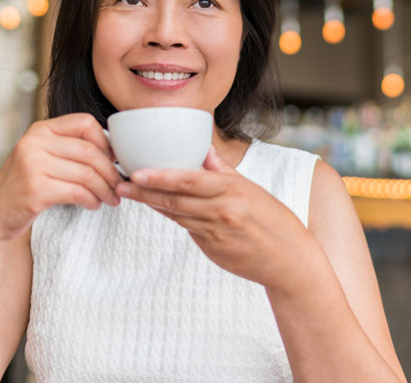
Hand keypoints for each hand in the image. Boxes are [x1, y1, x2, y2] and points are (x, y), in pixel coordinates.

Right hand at [0, 113, 122, 243]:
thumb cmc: (27, 185)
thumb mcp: (44, 156)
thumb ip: (70, 147)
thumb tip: (114, 149)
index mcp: (41, 129)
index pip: (86, 123)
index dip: (106, 142)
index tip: (114, 160)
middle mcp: (35, 142)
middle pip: (90, 151)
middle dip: (111, 171)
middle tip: (119, 186)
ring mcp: (33, 165)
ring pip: (87, 174)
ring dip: (105, 190)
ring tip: (110, 199)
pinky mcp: (35, 190)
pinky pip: (78, 192)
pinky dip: (92, 200)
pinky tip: (94, 205)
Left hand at [115, 146, 315, 291]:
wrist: (289, 260)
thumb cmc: (273, 220)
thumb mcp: (253, 190)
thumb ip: (224, 172)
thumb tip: (204, 150)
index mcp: (233, 190)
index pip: (189, 180)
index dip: (160, 177)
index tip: (137, 172)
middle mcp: (222, 211)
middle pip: (175, 199)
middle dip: (144, 191)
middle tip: (121, 183)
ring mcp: (215, 232)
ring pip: (176, 214)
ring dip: (152, 204)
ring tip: (130, 193)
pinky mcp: (211, 249)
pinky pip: (187, 229)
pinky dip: (173, 217)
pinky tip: (158, 208)